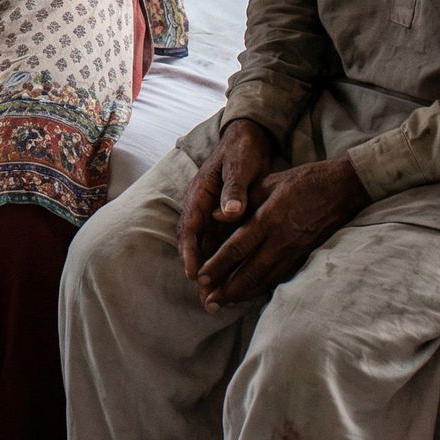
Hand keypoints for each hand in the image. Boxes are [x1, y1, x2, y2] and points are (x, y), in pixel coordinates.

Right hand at [178, 119, 272, 281]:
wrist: (249, 140)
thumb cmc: (242, 151)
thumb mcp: (239, 167)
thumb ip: (234, 189)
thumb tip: (229, 213)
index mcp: (199, 193)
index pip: (190, 226)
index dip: (191, 251)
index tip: (193, 273)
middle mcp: (201, 207)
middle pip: (193, 243)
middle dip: (197, 270)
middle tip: (205, 297)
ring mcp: (211, 214)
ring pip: (205, 247)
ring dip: (208, 271)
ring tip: (214, 299)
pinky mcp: (223, 219)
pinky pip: (218, 244)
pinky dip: (220, 262)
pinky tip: (229, 281)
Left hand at [193, 156, 369, 310]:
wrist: (340, 191)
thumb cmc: (300, 182)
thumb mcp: (267, 182)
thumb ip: (241, 202)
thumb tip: (214, 217)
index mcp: (268, 219)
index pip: (238, 247)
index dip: (218, 265)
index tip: (201, 278)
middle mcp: (280, 240)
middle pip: (250, 272)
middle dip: (227, 289)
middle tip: (208, 303)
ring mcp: (294, 252)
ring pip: (265, 280)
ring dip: (243, 294)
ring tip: (224, 303)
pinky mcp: (304, 257)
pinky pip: (280, 278)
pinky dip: (262, 289)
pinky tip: (250, 295)